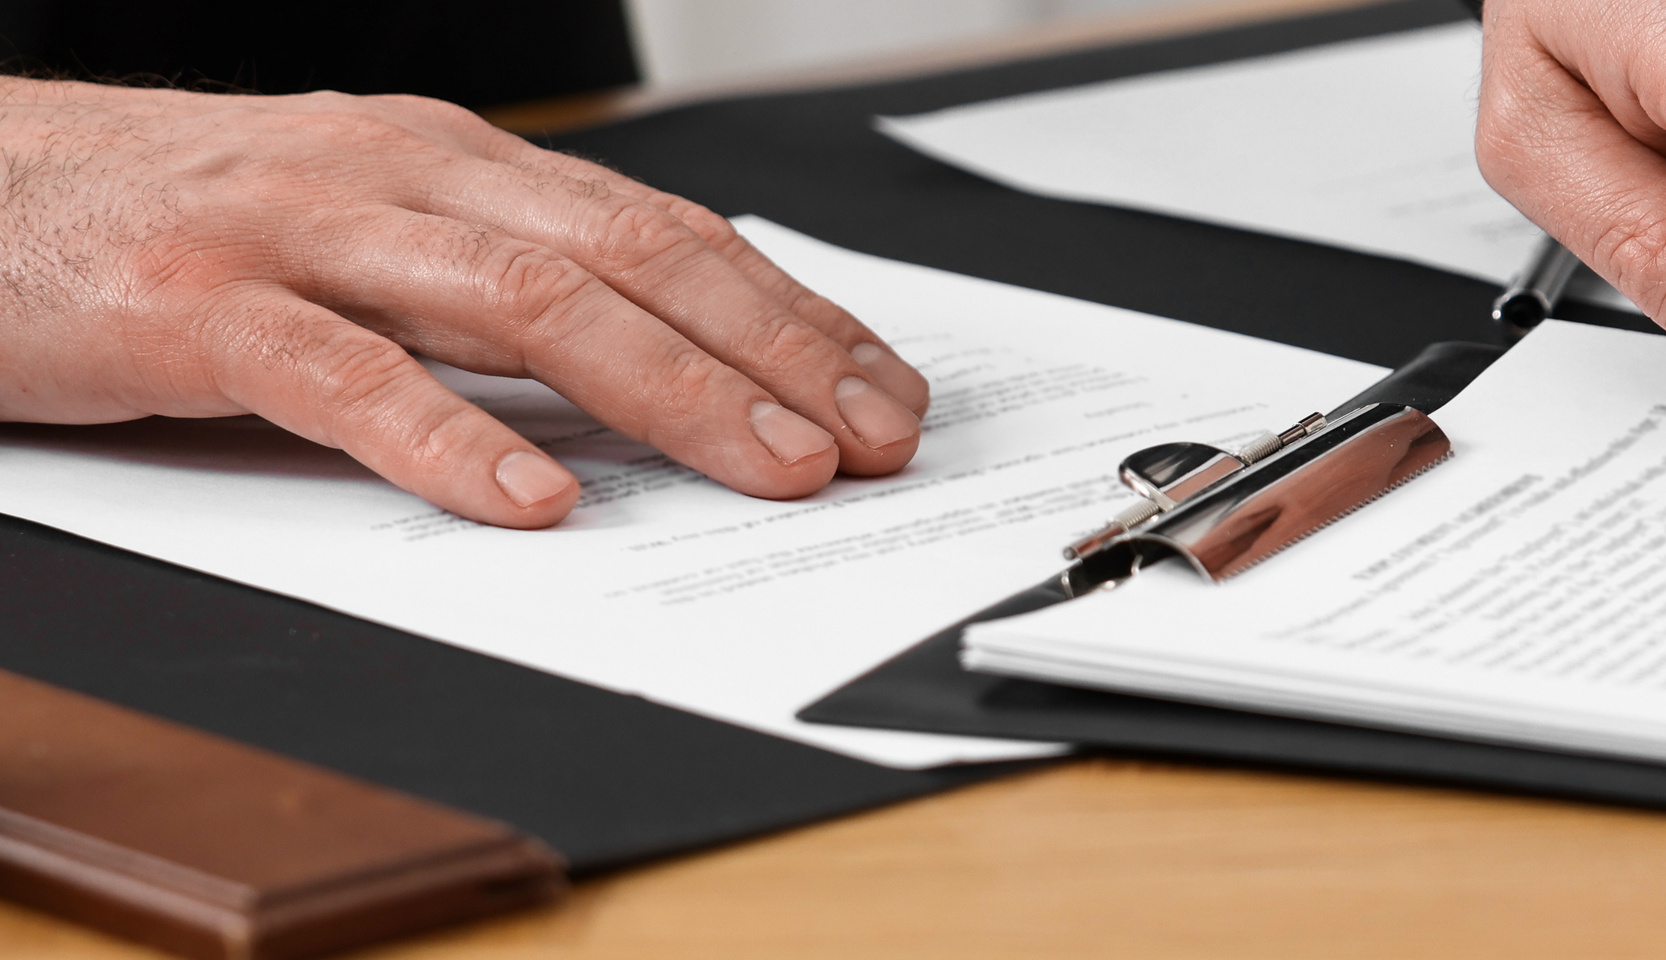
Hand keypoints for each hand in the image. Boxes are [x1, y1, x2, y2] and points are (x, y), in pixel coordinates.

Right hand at [0, 80, 926, 528]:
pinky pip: (345, 377)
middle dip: (772, 352)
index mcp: (454, 161)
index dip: (794, 316)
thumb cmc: (170, 225)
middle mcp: (398, 177)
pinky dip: (450, 438)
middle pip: (630, 257)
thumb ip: (498, 290)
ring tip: (764, 466)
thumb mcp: (368, 234)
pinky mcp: (193, 311)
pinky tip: (532, 499)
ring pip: (523, 303)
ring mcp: (297, 236)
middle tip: (869, 441)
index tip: (889, 396)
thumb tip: (673, 369)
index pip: (669, 233)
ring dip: (666, 390)